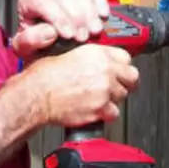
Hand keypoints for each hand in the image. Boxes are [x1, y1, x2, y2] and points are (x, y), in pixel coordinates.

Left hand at [11, 0, 109, 59]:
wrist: (45, 52)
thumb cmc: (34, 48)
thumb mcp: (25, 49)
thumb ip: (30, 40)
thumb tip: (49, 32)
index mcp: (28, 2)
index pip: (42, 1)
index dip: (58, 17)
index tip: (68, 35)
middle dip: (76, 17)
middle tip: (82, 37)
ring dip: (89, 13)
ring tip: (94, 31)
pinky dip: (100, 3)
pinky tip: (103, 15)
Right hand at [24, 43, 138, 126]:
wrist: (36, 95)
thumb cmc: (44, 76)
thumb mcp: (67, 53)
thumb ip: (89, 57)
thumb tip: (98, 61)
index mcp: (97, 53)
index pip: (125, 57)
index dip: (121, 65)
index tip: (119, 70)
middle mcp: (104, 70)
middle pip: (132, 77)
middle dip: (125, 82)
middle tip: (117, 86)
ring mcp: (104, 90)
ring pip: (123, 96)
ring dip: (114, 98)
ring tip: (100, 98)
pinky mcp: (101, 109)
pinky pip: (114, 113)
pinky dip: (106, 114)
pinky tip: (96, 110)